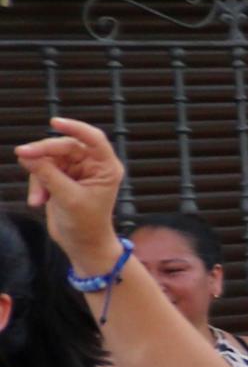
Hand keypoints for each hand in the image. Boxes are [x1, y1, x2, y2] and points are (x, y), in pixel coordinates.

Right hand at [16, 117, 128, 270]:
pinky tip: (38, 201)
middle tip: (22, 156)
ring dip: (38, 176)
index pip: (94, 139)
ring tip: (38, 199)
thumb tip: (26, 154)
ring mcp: (75, 170)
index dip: (75, 128)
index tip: (55, 123)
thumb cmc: (85, 224)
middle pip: (64, 146)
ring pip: (48, 158)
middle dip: (43, 153)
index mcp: (106, 167)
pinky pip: (41, 170)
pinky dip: (36, 184)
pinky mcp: (60, 177)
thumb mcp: (67, 198)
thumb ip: (47, 174)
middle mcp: (92, 165)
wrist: (81, 244)